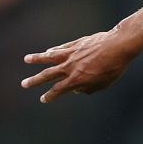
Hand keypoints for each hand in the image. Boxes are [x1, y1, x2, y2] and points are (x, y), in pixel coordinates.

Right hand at [21, 27, 142, 103]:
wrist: (118, 46)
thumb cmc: (114, 67)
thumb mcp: (104, 84)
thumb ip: (90, 89)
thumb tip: (79, 90)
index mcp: (77, 79)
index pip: (58, 90)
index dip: (50, 96)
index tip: (43, 99)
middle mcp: (70, 66)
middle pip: (48, 74)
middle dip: (35, 80)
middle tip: (24, 84)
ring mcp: (71, 53)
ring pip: (50, 56)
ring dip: (37, 58)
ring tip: (26, 59)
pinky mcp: (76, 44)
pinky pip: (61, 48)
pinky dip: (53, 50)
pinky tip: (48, 51)